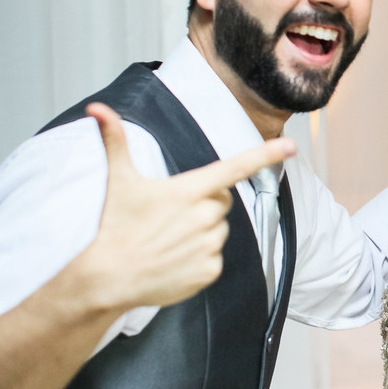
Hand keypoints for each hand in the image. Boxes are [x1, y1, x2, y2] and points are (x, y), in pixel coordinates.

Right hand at [73, 102, 295, 311]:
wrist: (106, 279)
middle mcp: (204, 216)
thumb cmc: (114, 226)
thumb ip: (114, 141)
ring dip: (202, 231)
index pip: (235, 167)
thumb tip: (96, 109)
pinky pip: (216, 256)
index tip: (291, 146)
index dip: (265, 155)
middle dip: (204, 203)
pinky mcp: (210, 271)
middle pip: (222, 201)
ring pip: (219, 229)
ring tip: (170, 239)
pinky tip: (174, 259)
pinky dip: (200, 257)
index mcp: (189, 190)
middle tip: (172, 214)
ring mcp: (209, 245)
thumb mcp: (119, 181)